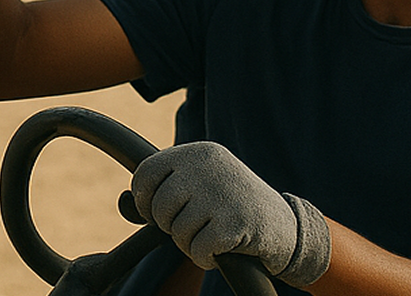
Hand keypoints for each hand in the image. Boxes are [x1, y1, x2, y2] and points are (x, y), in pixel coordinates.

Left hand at [131, 141, 329, 285]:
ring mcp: (222, 193)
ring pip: (177, 230)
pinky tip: (221, 251)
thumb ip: (166, 190)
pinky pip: (198, 249)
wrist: (287, 226)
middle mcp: (208, 166)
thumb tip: (123, 202)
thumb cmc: (233, 207)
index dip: (144, 200)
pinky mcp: (235, 223)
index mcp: (198, 152)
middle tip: (193, 228)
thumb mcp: (201, 186)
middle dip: (170, 226)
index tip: (156, 213)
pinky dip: (204, 257)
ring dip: (189, 244)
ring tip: (211, 237)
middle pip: (160, 206)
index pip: (146, 173)